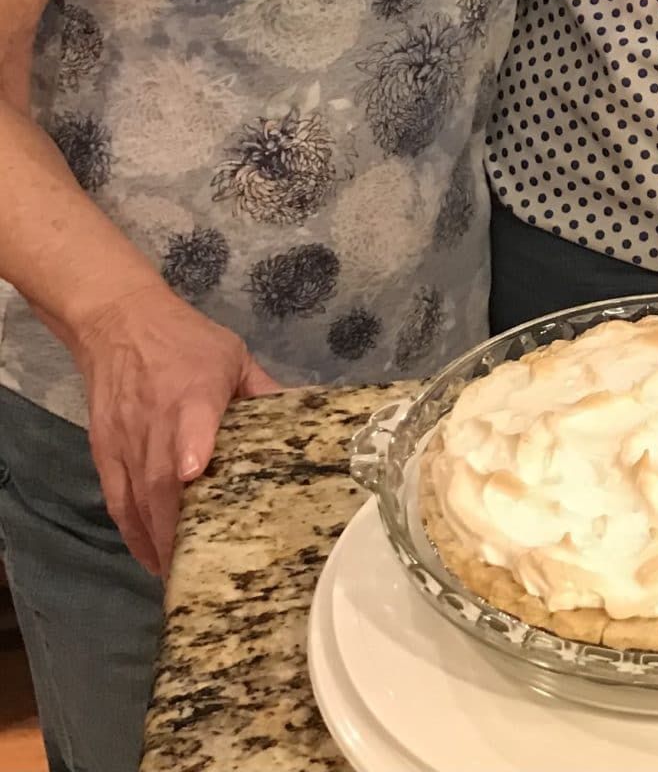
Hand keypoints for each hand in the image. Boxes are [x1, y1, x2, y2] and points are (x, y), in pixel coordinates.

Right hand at [70, 281, 281, 575]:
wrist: (119, 324)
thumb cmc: (187, 342)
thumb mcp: (233, 357)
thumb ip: (264, 393)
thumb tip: (307, 422)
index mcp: (193, 392)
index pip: (190, 422)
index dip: (192, 447)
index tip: (195, 475)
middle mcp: (155, 421)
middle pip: (161, 481)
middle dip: (179, 529)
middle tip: (206, 569)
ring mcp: (126, 441)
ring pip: (137, 500)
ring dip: (158, 541)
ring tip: (184, 577)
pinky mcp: (105, 454)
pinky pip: (118, 503)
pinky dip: (134, 534)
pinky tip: (153, 558)